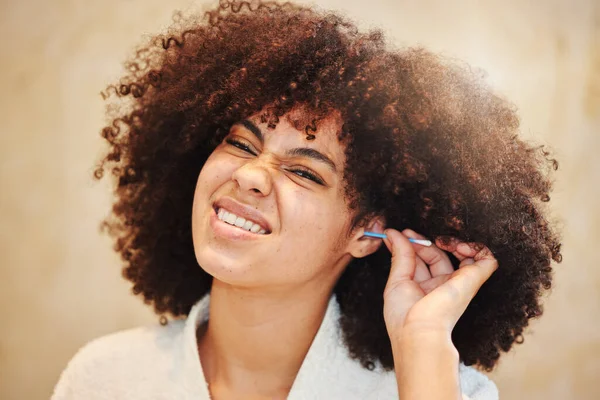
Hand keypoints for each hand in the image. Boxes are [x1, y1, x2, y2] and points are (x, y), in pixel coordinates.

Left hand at [382, 228, 497, 341]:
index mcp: (424, 288)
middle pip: (438, 255)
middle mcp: (442, 286)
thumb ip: (399, 256)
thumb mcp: (396, 281)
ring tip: (439, 239)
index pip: (421, 260)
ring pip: (464, 256)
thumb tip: (392, 234)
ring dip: (453, 242)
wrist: (418, 332)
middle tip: (409, 233)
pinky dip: (477, 248)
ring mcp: (458, 283)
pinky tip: (459, 246)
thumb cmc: (404, 316)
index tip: (397, 234)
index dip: (412, 245)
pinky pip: (486, 260)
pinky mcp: (472, 281)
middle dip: (424, 241)